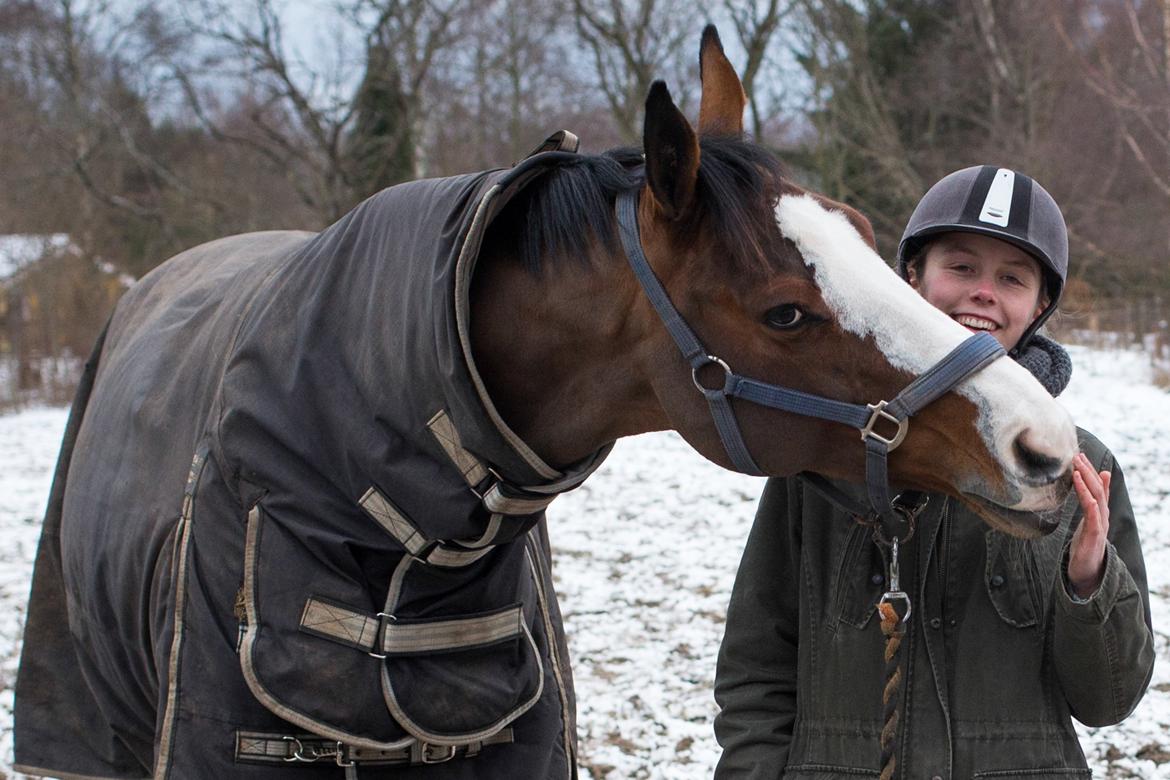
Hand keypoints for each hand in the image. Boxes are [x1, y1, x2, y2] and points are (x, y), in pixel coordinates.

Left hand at [1067, 452, 1110, 598]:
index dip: (1089, 470)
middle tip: (1077, 456)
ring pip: (1096, 501)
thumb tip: (1094, 484)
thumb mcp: (1087, 520)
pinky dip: (1093, 508)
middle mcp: (1101, 515)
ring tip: (1077, 470)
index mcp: (1098, 511)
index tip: (1079, 455)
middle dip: (1087, 472)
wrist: (1087, 570)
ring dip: (1087, 485)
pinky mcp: (1094, 537)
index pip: (1096, 486)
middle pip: (1097, 489)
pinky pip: (1095, 520)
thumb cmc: (1085, 543)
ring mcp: (1099, 526)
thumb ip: (1090, 501)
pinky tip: (1090, 499)